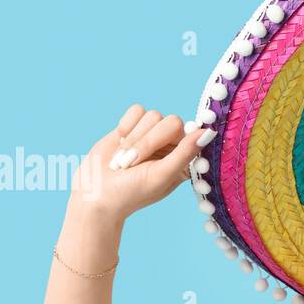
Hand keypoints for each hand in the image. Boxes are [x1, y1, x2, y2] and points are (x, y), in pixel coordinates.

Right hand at [70, 104, 213, 221]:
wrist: (96, 193)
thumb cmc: (132, 192)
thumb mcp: (161, 175)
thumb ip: (185, 153)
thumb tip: (207, 132)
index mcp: (185, 160)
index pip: (193, 135)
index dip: (183, 138)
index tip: (169, 150)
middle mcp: (171, 145)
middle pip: (171, 122)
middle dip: (148, 141)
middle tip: (133, 162)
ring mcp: (152, 134)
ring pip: (152, 115)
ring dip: (134, 138)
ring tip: (123, 160)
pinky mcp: (133, 126)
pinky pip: (137, 110)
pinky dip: (126, 126)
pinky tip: (119, 142)